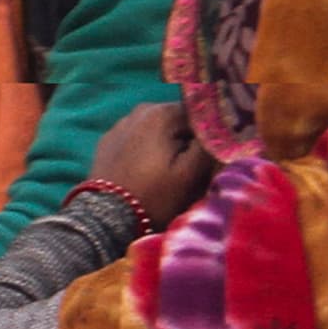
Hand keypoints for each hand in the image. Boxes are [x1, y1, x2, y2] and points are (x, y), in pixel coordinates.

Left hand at [88, 101, 217, 228]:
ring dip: (167, 145)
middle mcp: (138, 111)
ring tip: (171, 171)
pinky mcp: (108, 143)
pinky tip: (149, 170)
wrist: (107, 217)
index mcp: (160, 112)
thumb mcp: (190, 173)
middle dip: (187, 139)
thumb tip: (219, 129)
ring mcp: (119, 126)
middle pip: (176, 121)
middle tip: (194, 166)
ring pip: (156, 130)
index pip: (198, 113)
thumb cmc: (154, 195)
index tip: (213, 153)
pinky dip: (146, 150)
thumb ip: (208, 145)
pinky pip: (136, 140)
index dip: (209, 133)